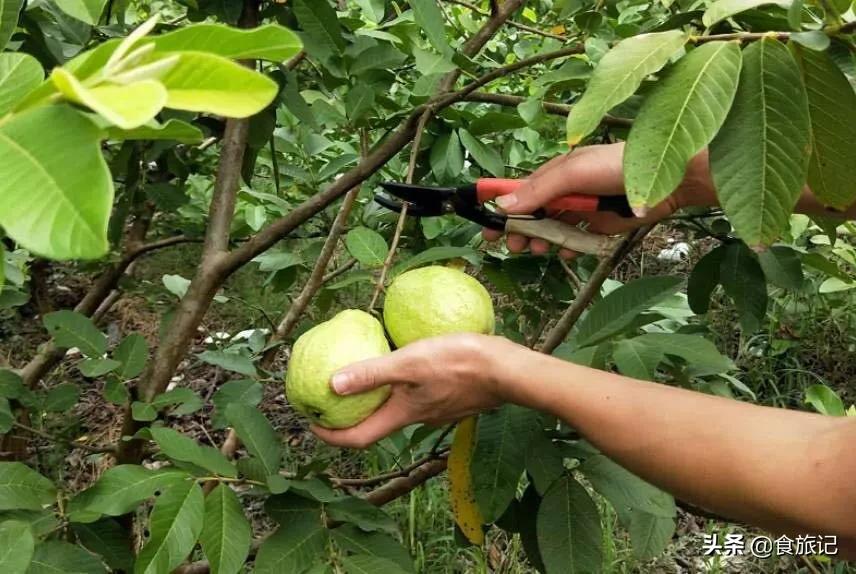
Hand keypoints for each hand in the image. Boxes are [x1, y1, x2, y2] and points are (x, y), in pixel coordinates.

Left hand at [310, 334, 516, 448]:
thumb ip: (373, 373)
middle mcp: (417, 418)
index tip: (312, 423)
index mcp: (403, 415)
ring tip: (364, 375)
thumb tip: (332, 384)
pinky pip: (416, 397)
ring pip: (397, 411)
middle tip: (331, 399)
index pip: (358, 438)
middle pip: (376, 426)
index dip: (331, 436)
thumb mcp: (411, 362)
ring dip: (377, 401)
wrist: (508, 370)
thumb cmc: (461, 363)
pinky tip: (402, 365)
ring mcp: (436, 410)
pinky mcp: (450, 397)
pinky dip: (400, 388)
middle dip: (351, 416)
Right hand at [483, 143, 716, 257]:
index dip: (499, 205)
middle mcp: (564, 190)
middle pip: (530, 213)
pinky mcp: (598, 226)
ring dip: (538, 240)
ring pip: (549, 229)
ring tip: (535, 250)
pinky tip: (563, 251)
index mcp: (554, 172)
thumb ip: (540, 189)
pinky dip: (565, 247)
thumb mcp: (574, 172)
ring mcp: (581, 209)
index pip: (518, 189)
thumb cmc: (620, 166)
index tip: (483, 222)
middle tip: (509, 245)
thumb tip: (504, 205)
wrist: (671, 180)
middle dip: (517, 228)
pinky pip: (573, 239)